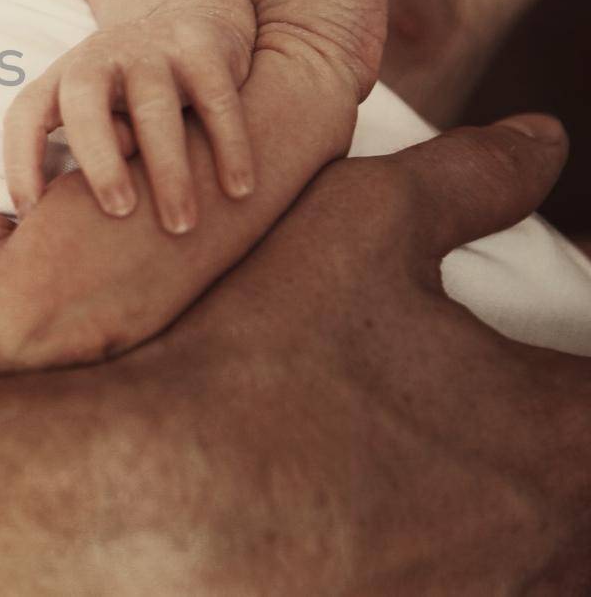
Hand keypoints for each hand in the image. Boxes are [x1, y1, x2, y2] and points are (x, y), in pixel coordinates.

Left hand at [3, 6, 255, 230]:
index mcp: (62, 79)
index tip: (30, 213)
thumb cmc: (131, 90)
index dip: (20, 161)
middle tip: (119, 211)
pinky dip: (229, 145)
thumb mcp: (99, 111)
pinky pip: (216, 100)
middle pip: (84, 105)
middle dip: (99, 159)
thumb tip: (86, 220)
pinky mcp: (202, 48)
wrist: (188, 9)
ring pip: (154, 109)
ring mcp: (151, 50)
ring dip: (168, 169)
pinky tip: (239, 189)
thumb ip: (90, 153)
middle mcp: (99, 59)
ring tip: (181, 224)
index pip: (25, 116)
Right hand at [125, 114, 590, 587]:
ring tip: (435, 466)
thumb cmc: (259, 355)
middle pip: (582, 491)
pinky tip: (378, 520)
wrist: (149, 489)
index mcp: (556, 430)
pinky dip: (447, 559)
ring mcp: (476, 594)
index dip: (574, 359)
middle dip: (552, 440)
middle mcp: (540, 536)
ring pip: (544, 560)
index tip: (548, 352)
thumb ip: (472, 179)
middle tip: (492, 405)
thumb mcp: (364, 223)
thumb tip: (542, 143)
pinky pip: (468, 588)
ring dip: (512, 511)